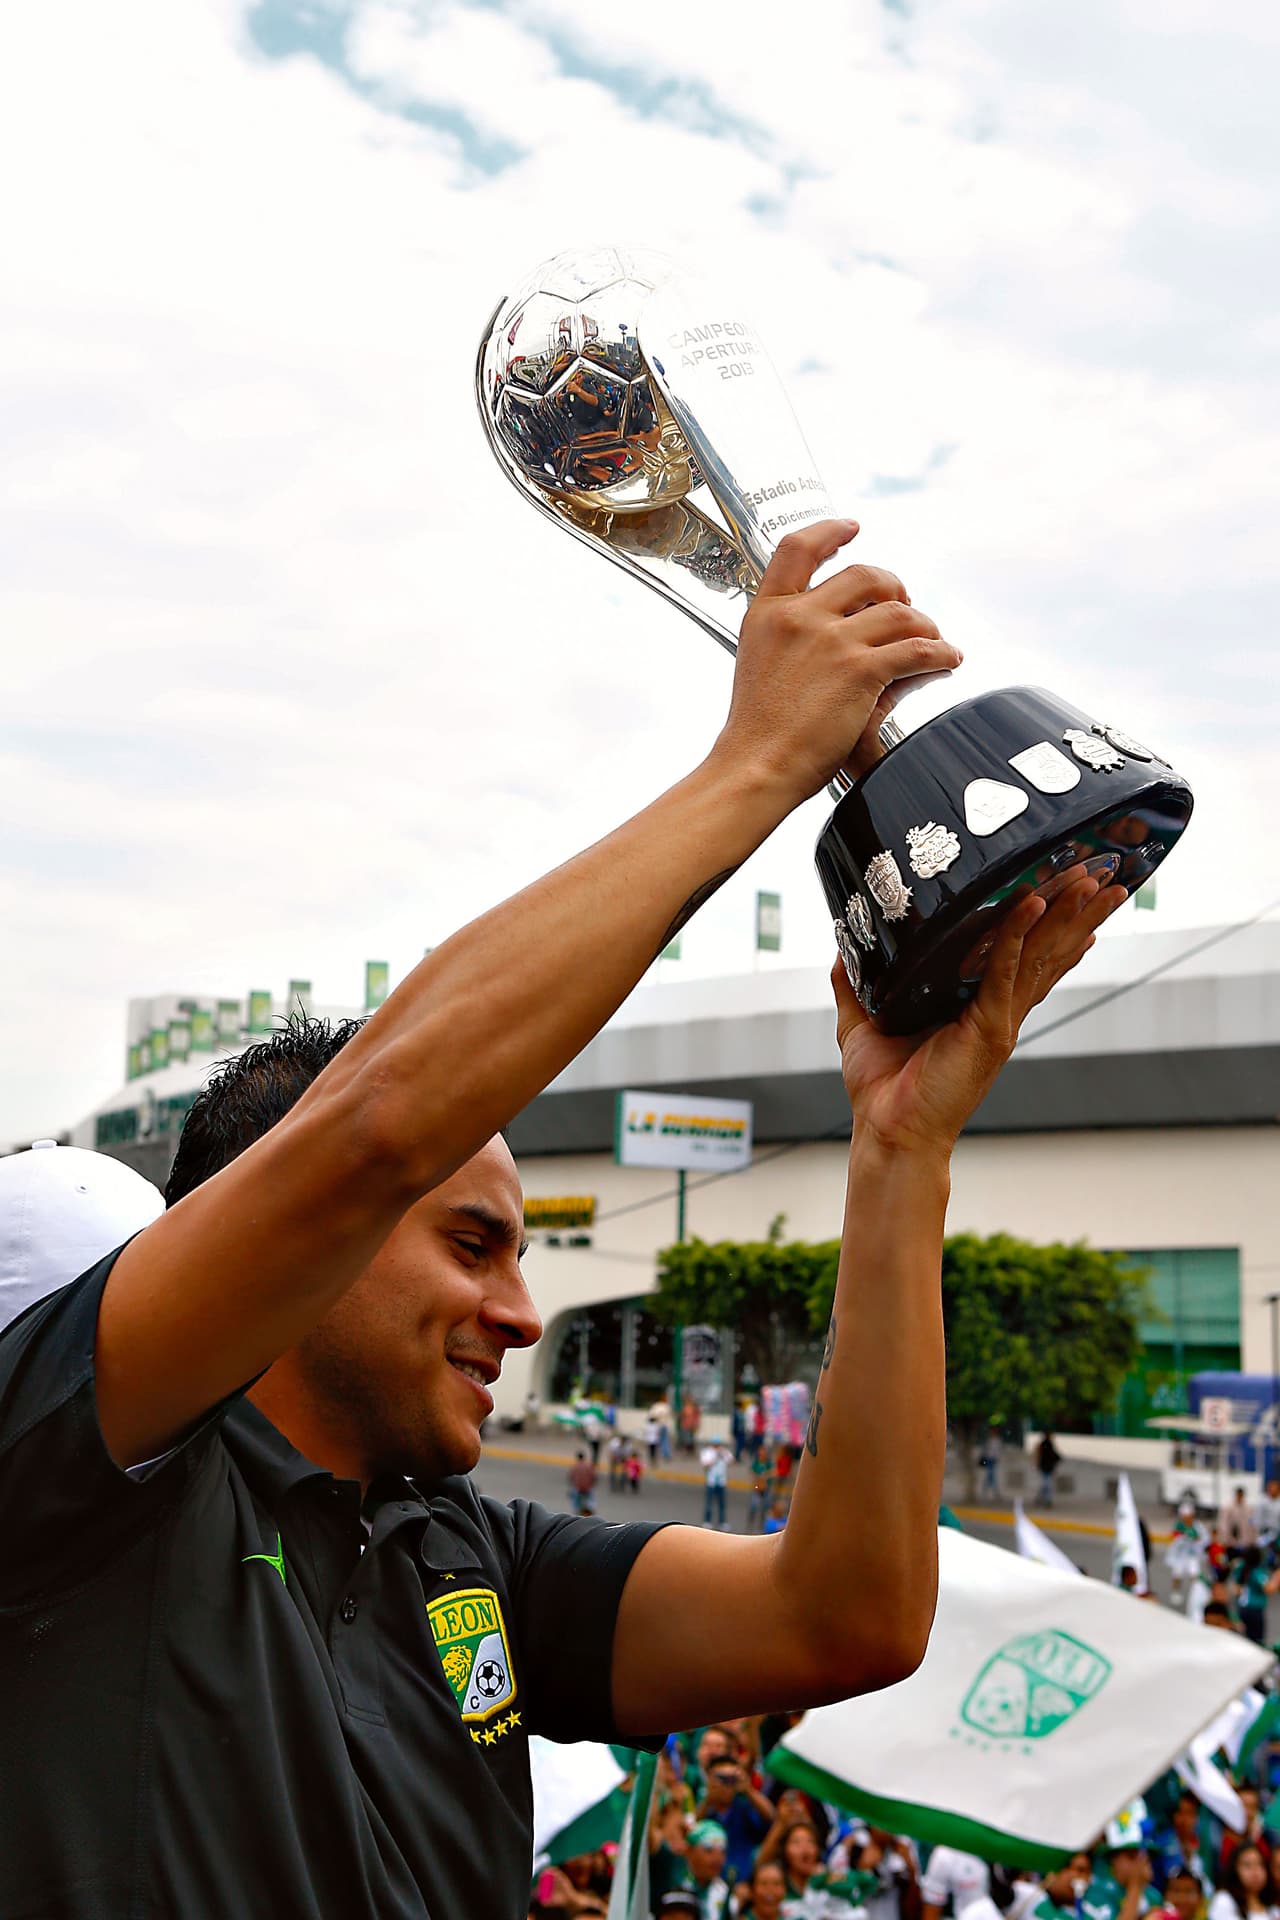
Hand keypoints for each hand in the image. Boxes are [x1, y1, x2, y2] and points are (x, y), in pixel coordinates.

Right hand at [715, 519, 960, 808]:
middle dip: (894, 586)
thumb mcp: (758, 664)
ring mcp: (831, 641)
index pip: (798, 549)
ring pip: (899, 612)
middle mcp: (800, 618)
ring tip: (932, 641)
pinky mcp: (860, 670)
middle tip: (905, 604)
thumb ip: (791, 638)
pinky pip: (917, 650)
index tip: (852, 528)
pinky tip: (946, 660)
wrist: (756, 766)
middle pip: (863, 574)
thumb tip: (844, 628)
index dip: (830, 531)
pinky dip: (940, 654)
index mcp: (769, 613)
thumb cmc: (758, 732)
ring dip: (924, 625)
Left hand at [832, 870, 1126, 1154]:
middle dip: (1077, 914)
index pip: (1023, 956)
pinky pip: (1005, 973)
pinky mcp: (988, 1030)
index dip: (1048, 925)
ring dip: (1066, 917)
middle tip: (1104, 875)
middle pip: (1047, 952)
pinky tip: (1031, 906)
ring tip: (1093, 884)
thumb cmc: (882, 1088)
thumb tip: (843, 948)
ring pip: (1040, 957)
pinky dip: (1017, 938)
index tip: (1070, 891)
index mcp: (977, 1007)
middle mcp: (998, 1010)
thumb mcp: (861, 1022)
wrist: (887, 1131)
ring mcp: (998, 1020)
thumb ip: (855, 982)